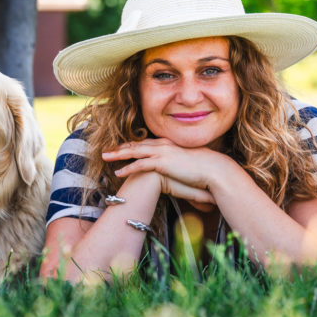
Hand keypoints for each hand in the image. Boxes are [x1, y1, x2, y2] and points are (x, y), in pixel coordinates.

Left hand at [103, 139, 224, 204]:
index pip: (144, 143)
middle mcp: (162, 144)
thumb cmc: (201, 168)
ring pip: (134, 152)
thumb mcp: (184, 163)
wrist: (212, 168)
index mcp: (167, 143)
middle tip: (105, 151)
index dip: (129, 145)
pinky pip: (140, 165)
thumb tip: (171, 170)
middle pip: (135, 144)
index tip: (118, 148)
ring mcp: (162, 152)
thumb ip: (174, 163)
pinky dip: (128, 168)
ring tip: (105, 158)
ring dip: (118, 155)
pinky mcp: (162, 162)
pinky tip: (118, 173)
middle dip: (119, 147)